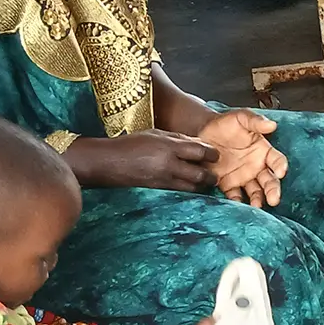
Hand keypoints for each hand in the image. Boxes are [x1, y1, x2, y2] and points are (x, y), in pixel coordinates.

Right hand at [63, 130, 218, 191]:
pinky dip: (188, 189)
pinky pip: (179, 191)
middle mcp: (168, 165)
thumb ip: (178, 139)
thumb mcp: (156, 133)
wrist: (108, 162)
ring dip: (201, 185)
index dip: (212, 154)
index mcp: (169, 147)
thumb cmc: (131, 144)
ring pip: (192, 187)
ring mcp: (163, 180)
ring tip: (205, 181)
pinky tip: (189, 185)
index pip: (200, 151)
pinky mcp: (158, 190)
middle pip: (201, 175)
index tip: (215, 155)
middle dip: (211, 176)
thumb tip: (198, 144)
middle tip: (215, 174)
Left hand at [196, 110, 287, 207]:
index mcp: (263, 151)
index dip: (280, 166)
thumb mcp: (241, 117)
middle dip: (273, 190)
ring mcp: (243, 177)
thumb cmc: (226, 124)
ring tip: (257, 206)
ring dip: (258, 199)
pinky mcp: (228, 185)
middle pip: (269, 180)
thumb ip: (255, 121)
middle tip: (274, 199)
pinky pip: (235, 195)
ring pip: (255, 191)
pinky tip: (238, 205)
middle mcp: (257, 166)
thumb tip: (272, 125)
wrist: (203, 132)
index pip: (277, 160)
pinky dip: (237, 202)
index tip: (281, 172)